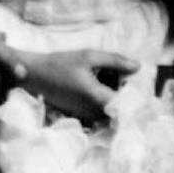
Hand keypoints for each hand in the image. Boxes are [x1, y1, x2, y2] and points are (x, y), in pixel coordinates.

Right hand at [23, 49, 140, 123]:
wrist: (35, 76)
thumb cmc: (61, 64)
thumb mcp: (89, 56)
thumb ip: (115, 61)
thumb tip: (138, 67)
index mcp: (98, 98)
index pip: (127, 104)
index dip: (135, 94)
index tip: (136, 81)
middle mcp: (94, 112)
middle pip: (120, 106)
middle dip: (124, 91)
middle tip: (120, 73)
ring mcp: (87, 115)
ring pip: (110, 108)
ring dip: (114, 93)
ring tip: (108, 75)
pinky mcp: (81, 114)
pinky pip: (100, 109)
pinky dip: (103, 96)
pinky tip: (97, 81)